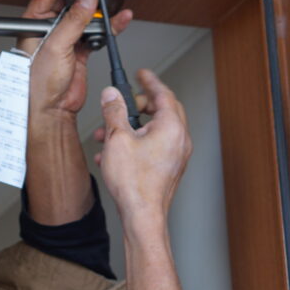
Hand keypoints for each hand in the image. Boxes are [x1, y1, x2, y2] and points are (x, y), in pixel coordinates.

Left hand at [18, 0, 131, 117]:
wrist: (51, 110)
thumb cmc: (37, 84)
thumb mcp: (56, 46)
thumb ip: (73, 21)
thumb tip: (86, 0)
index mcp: (33, 24)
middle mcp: (48, 30)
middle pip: (69, 4)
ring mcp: (64, 41)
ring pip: (84, 19)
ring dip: (99, 13)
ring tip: (113, 4)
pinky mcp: (78, 52)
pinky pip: (95, 34)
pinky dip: (107, 28)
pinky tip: (118, 21)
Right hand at [96, 70, 191, 221]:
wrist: (142, 215)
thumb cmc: (134, 183)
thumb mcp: (117, 139)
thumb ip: (114, 112)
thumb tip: (112, 95)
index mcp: (171, 128)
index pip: (163, 94)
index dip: (150, 81)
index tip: (142, 74)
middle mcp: (179, 140)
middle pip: (162, 110)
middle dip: (139, 105)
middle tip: (122, 104)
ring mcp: (177, 155)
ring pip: (156, 129)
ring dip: (133, 126)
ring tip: (109, 134)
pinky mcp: (170, 167)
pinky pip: (155, 145)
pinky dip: (137, 141)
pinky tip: (115, 152)